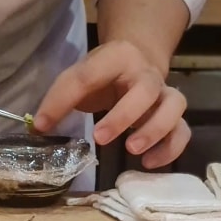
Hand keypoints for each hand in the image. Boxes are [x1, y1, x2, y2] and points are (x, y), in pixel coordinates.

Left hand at [33, 40, 189, 169]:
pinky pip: (183, 131)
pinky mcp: (175, 115)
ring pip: (174, 106)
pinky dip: (170, 148)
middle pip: (145, 89)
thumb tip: (38, 128)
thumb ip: (59, 99)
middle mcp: (146, 73)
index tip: (44, 125)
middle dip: (124, 115)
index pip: (89, 74)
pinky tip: (148, 163)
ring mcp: (164, 94)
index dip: (63, 100)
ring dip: (155, 130)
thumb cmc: (103, 76)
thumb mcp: (79, 77)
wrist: (138, 62)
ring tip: (132, 150)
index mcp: (117, 57)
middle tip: (100, 138)